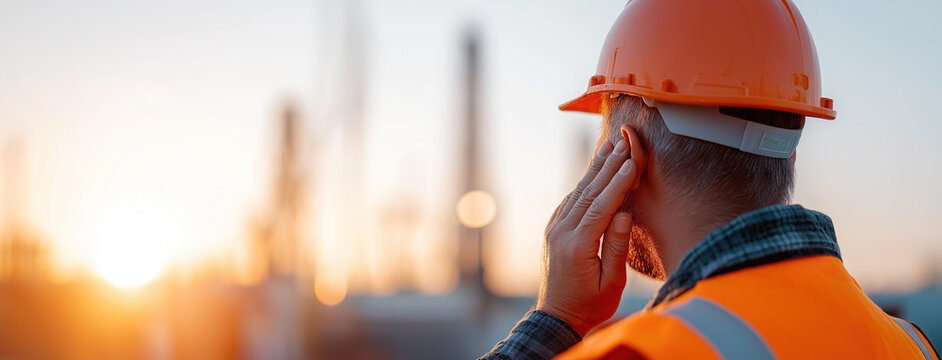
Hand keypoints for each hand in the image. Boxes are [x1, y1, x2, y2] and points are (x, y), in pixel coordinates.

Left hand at [536, 139, 637, 336]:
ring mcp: (554, 229)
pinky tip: (595, 169)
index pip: (601, 207)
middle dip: (608, 166)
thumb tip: (624, 213)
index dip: (618, 183)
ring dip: (595, 169)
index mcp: (577, 246)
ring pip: (578, 193)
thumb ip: (616, 247)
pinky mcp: (553, 229)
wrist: (557, 316)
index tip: (632, 162)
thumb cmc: (590, 305)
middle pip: (588, 192)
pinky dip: (584, 183)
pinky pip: (571, 201)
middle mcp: (561, 232)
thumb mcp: (611, 283)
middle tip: (623, 142)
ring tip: (610, 147)